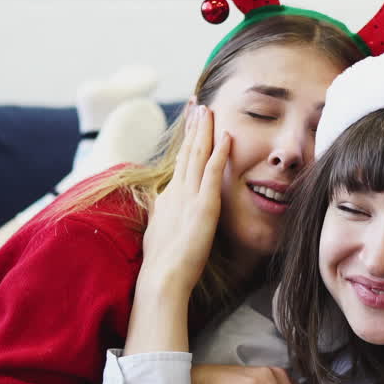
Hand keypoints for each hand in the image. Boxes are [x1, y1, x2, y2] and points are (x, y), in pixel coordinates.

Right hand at [136, 104, 229, 298]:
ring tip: (208, 110)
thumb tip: (157, 202)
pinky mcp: (203, 206)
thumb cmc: (162, 262)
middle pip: (188, 152)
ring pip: (198, 155)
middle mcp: (177, 191)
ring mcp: (190, 196)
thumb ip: (160, 213)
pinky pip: (213, 173)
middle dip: (194, 127)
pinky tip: (226, 135)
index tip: (191, 122)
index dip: (186, 140)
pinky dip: (220, 152)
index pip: (180, 162)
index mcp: (168, 197)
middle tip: (199, 105)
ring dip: (204, 131)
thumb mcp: (158, 230)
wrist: (162, 278)